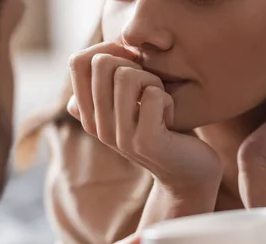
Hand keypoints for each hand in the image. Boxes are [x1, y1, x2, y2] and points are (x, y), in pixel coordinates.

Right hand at [67, 42, 220, 192]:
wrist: (189, 172)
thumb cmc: (161, 126)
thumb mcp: (129, 102)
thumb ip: (107, 82)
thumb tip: (79, 58)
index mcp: (88, 114)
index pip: (76, 62)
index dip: (107, 49)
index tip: (131, 62)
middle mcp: (98, 127)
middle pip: (101, 63)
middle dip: (133, 64)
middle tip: (149, 86)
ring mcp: (119, 136)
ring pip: (126, 77)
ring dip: (153, 82)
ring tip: (160, 102)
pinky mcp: (145, 141)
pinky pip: (152, 95)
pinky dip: (168, 100)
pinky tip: (170, 119)